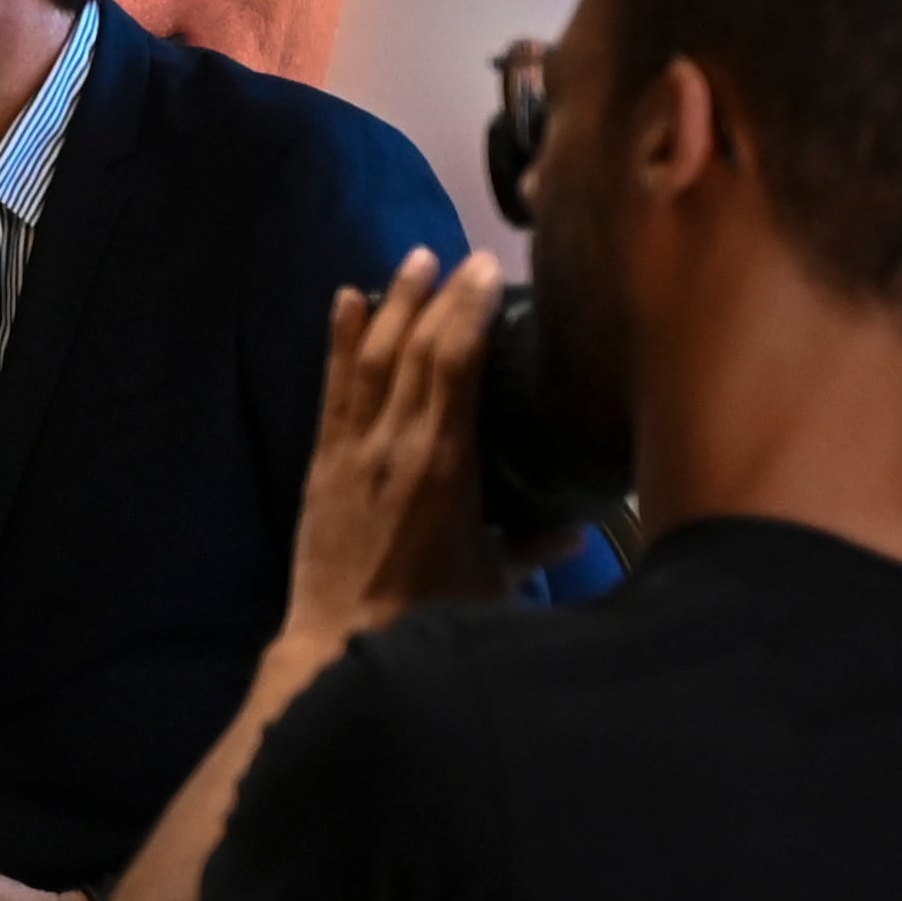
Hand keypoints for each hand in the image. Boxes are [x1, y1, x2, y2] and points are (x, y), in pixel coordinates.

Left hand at [288, 247, 505, 646]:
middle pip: (416, 350)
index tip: (486, 272)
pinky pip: (332, 388)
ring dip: (391, 305)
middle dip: (437, 297)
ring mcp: (352, 449)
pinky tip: (346, 301)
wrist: (339, 643)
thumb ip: (536, 546)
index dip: (467, 312)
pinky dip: (339, 341)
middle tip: (460, 257)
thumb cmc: (427, 616)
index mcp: (445, 464)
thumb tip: (579, 526)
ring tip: (412, 260)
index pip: (456, 367)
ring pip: (371, 359)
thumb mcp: (494, 581)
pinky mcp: (322, 461)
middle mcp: (395, 443)